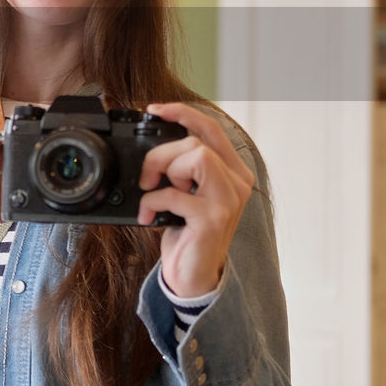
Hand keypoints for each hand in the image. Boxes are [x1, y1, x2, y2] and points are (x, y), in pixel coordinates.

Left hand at [136, 103, 254, 296]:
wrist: (192, 276)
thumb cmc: (186, 232)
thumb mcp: (186, 192)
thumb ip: (182, 166)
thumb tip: (154, 140)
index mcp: (231, 171)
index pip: (211, 128)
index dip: (182, 112)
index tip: (154, 109)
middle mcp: (237, 183)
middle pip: (195, 142)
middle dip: (160, 155)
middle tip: (148, 179)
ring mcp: (228, 200)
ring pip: (194, 157)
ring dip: (164, 172)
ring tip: (157, 195)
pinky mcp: (213, 218)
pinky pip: (174, 192)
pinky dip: (152, 202)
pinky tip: (149, 216)